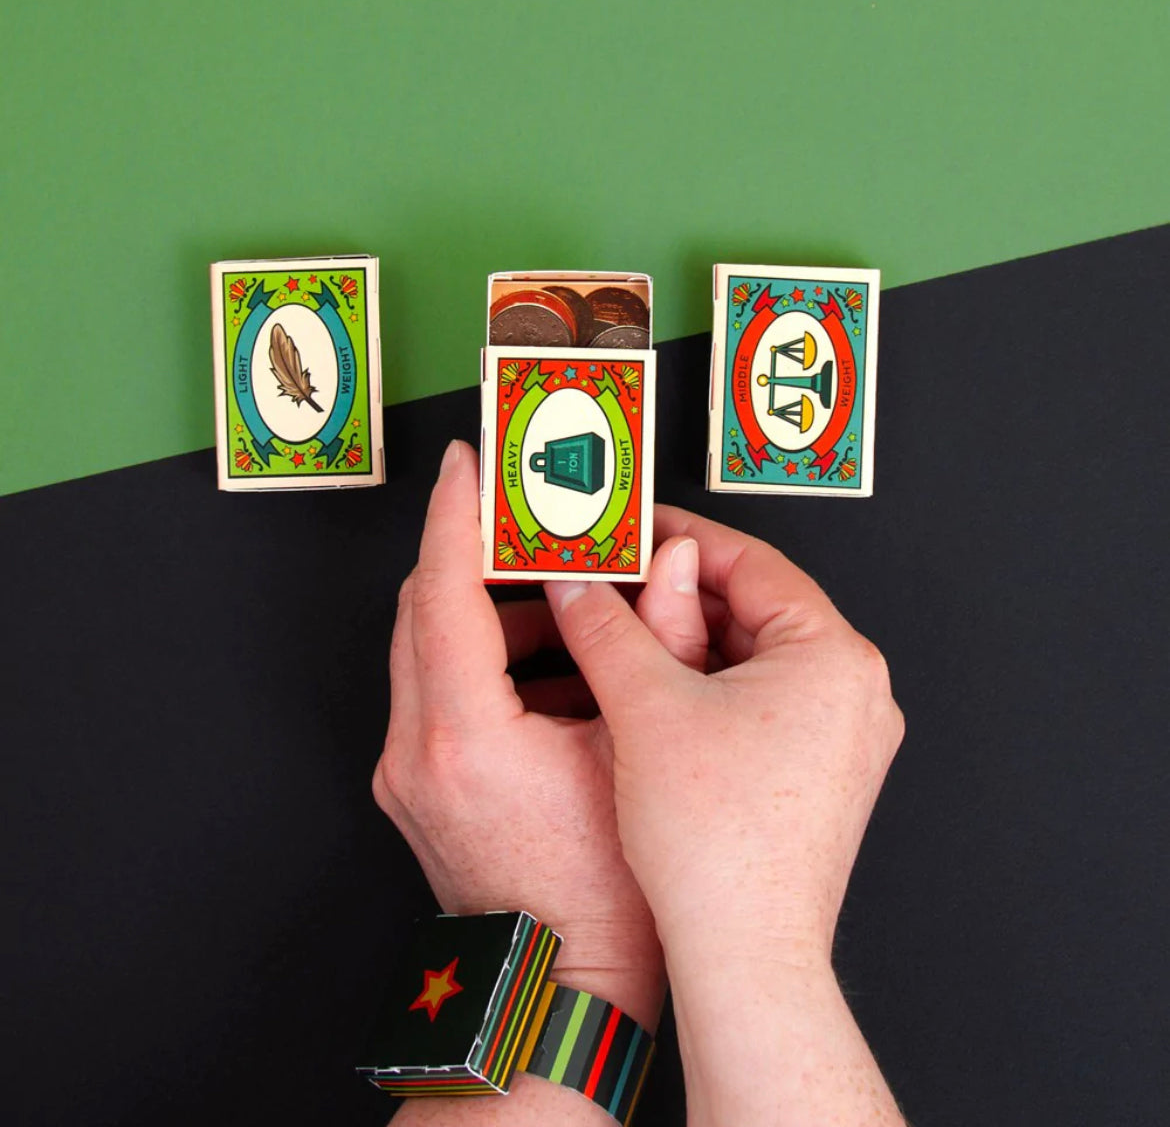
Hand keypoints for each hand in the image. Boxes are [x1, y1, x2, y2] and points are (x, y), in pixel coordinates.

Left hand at [372, 441, 663, 1031]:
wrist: (562, 987)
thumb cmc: (606, 894)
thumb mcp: (642, 752)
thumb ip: (659, 643)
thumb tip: (676, 566)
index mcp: (462, 735)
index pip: (442, 590)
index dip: (455, 515)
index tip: (466, 463)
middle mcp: (414, 751)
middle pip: (423, 611)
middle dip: (475, 556)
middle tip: (527, 521)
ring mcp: (405, 775)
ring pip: (427, 652)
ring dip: (489, 617)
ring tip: (569, 612)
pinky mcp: (415, 789)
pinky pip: (436, 695)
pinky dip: (485, 665)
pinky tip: (554, 671)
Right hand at [545, 505, 903, 971]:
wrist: (745, 959)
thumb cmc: (718, 847)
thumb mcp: (646, 707)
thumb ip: (609, 624)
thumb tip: (579, 578)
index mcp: (834, 656)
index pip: (751, 561)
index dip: (679, 537)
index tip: (630, 527)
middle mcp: (854, 691)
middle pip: (753, 609)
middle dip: (676, 596)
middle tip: (612, 583)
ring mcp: (842, 738)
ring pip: (752, 658)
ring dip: (687, 644)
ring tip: (621, 639)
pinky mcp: (820, 774)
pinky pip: (760, 702)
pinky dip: (707, 688)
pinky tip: (654, 697)